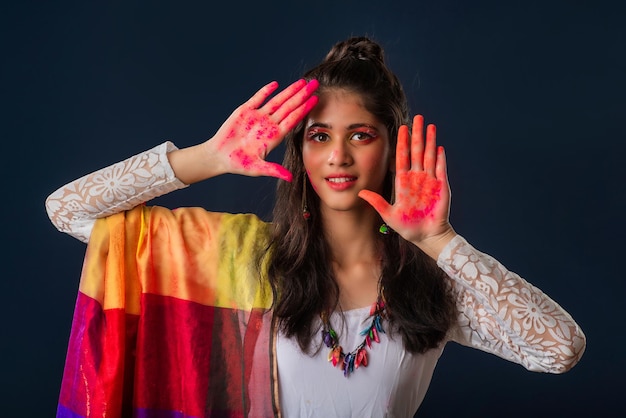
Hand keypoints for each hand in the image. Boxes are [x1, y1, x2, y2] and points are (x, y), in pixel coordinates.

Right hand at [211, 79, 318, 180]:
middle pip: (289, 107)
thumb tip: (290, 178)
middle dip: (301, 95)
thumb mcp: (257, 169)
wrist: (220, 156)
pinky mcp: (245, 111)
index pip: (293, 120)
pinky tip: (276, 85)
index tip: (315, 100)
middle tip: (314, 84)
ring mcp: (258, 116)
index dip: (304, 110)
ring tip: (301, 82)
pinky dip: (265, 91)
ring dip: (288, 91)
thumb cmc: (239, 164)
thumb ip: (273, 171)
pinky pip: (257, 98)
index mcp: (274, 136)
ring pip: (277, 101)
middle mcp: (269, 124)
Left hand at [358, 115, 455, 255]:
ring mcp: (430, 181)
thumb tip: (360, 192)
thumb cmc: (408, 227)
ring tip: (430, 126)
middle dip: (417, 134)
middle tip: (417, 117)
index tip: (402, 128)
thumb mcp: (388, 214)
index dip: (402, 142)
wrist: (427, 236)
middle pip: (417, 151)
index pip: (402, 157)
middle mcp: (417, 178)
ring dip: (429, 141)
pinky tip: (438, 147)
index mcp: (404, 182)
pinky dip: (440, 159)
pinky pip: (441, 169)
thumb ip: (376, 201)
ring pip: (429, 156)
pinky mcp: (442, 187)